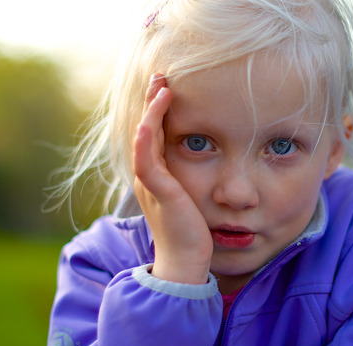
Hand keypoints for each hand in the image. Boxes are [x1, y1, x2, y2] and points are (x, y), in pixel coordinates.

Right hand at [133, 75, 212, 284]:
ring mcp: (150, 183)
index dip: (156, 110)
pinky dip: (147, 134)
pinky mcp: (158, 191)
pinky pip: (146, 157)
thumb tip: (209, 166)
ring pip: (144, 137)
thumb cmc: (191, 234)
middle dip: (152, 102)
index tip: (166, 88)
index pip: (152, 136)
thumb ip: (190, 182)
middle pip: (145, 130)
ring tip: (161, 85)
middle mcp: (148, 176)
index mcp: (155, 177)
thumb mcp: (190, 200)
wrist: (185, 263)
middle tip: (160, 76)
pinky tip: (154, 114)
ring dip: (151, 110)